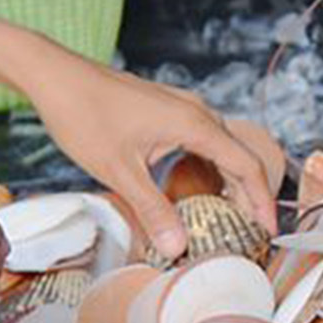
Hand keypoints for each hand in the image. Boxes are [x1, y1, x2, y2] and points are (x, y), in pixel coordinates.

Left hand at [7, 44, 282, 262]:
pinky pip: (202, 141)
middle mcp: (196, 112)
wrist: (54, 75)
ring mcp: (182, 108)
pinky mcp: (167, 110)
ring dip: (229, 182)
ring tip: (229, 217)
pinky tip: (197, 188)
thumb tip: (177, 247)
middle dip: (249, 196)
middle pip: (239, 157)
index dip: (262, 201)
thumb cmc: (83, 114)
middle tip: (251, 233)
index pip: (246, 165)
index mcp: (194, 124)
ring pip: (221, 148)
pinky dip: (208, 167)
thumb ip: (152, 210)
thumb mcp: (118, 171)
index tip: (268, 232)